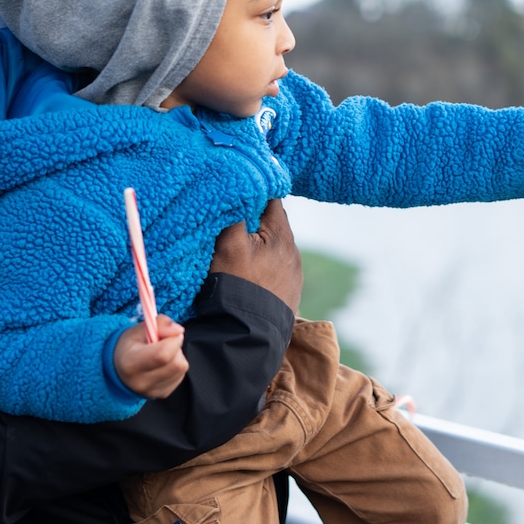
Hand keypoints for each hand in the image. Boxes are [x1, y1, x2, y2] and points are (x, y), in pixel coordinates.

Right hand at [114, 316, 188, 398]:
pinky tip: (162, 364)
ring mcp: (152, 391)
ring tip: (161, 353)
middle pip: (176, 363)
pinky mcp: (162, 394)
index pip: (163, 354)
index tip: (169, 333)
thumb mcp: (138, 329)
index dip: (172, 340)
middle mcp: (141, 382)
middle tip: (163, 342)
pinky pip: (180, 376)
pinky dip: (175, 366)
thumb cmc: (128, 346)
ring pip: (181, 368)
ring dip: (176, 356)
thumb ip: (160, 324)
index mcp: (131, 364)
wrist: (118, 368)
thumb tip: (179, 330)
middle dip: (175, 347)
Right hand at [210, 199, 302, 313]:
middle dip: (255, 219)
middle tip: (231, 222)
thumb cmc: (236, 285)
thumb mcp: (229, 244)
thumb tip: (238, 188)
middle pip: (273, 223)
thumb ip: (235, 212)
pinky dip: (263, 264)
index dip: (253, 192)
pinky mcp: (290, 291)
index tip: (236, 193)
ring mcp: (294, 274)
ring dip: (260, 244)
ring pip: (275, 247)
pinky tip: (248, 273)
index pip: (271, 198)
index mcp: (282, 235)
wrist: (248, 334)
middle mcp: (294, 252)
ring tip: (238, 251)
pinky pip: (276, 268)